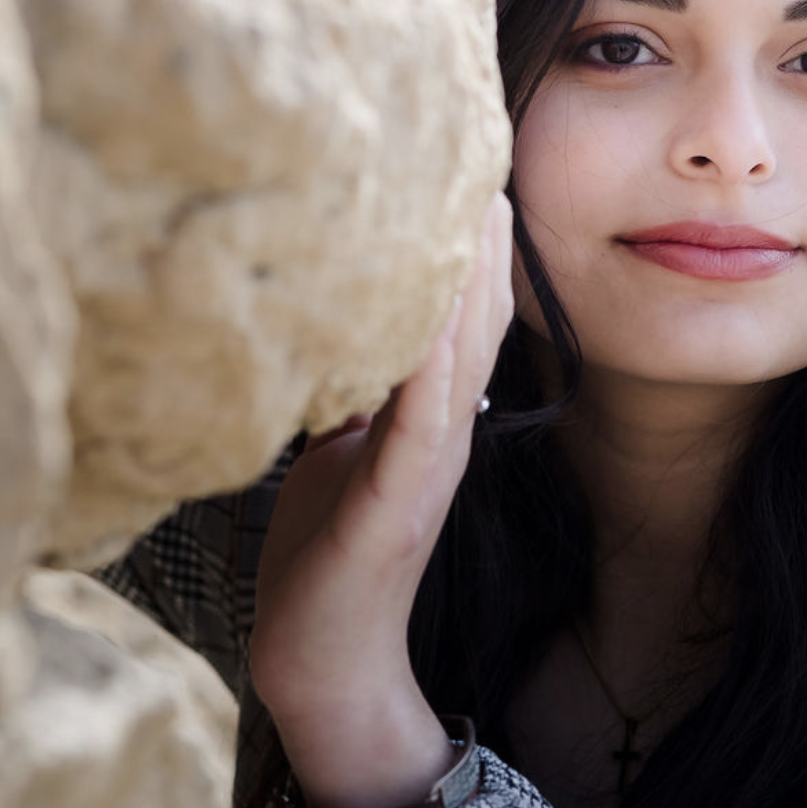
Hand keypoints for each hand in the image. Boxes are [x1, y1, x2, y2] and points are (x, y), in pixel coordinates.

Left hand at [248, 190, 514, 807]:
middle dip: (482, 236)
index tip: (463, 158)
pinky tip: (430, 308)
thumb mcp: (332, 451)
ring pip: (461, 354)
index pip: (457, 313)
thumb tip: (327, 328)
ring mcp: (427, 467)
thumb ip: (345, 394)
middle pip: (475, 315)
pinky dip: (429, 361)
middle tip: (486, 147)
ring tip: (480, 199)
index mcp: (426, 417)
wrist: (321, 659)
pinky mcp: (396, 504)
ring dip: (471, 280)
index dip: (467, 241)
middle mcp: (441, 432)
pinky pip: (420, 419)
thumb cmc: (320, 555)